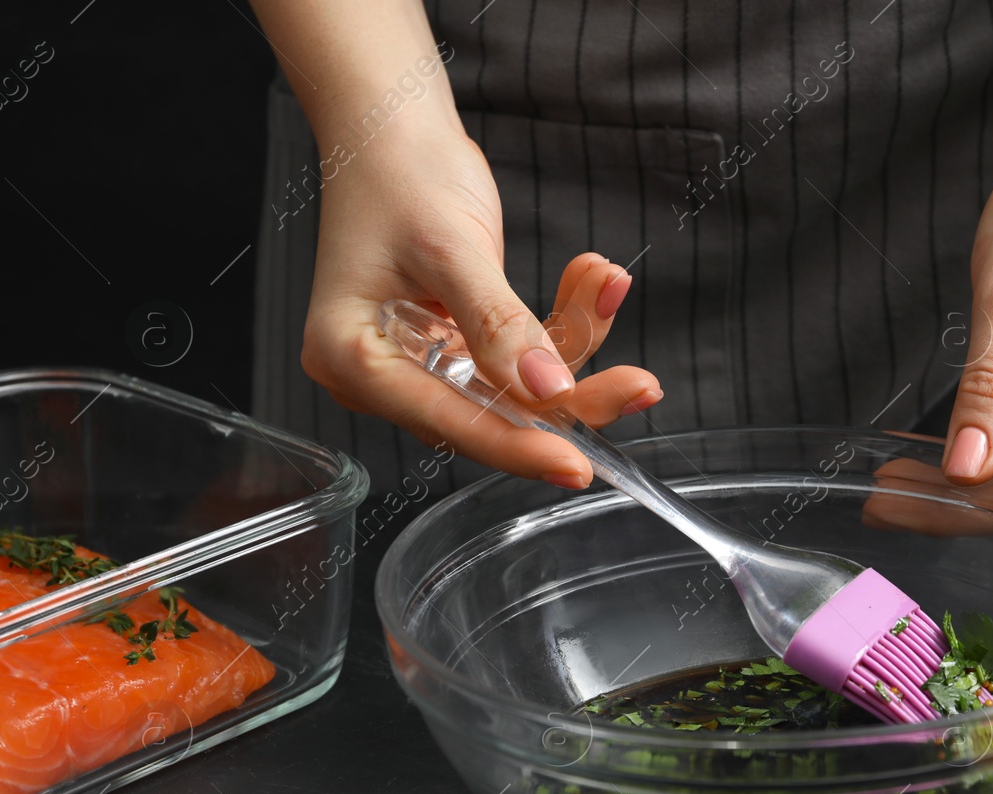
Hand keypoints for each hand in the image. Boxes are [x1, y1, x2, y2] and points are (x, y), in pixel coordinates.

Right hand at [299, 122, 659, 487]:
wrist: (393, 126)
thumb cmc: (398, 174)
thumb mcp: (450, 247)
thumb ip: (498, 324)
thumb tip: (549, 391)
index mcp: (353, 360)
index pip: (450, 422)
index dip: (519, 447)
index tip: (579, 467)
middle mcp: (386, 373)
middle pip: (492, 413)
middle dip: (571, 395)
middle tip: (639, 385)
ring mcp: (425, 359)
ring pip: (520, 385)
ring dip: (575, 339)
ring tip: (605, 281)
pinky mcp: (459, 344)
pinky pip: (525, 352)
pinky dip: (564, 318)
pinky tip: (593, 277)